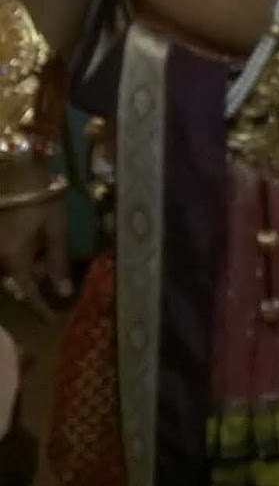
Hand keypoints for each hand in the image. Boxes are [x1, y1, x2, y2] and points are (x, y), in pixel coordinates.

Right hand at [0, 183, 71, 323]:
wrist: (12, 164)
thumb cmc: (40, 195)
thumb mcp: (56, 228)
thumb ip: (59, 262)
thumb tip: (64, 293)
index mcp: (14, 260)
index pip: (29, 293)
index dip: (42, 308)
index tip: (53, 321)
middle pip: (17, 280)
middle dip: (36, 280)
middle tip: (57, 273)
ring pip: (11, 267)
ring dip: (28, 265)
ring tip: (47, 251)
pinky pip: (6, 254)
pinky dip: (21, 254)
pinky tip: (34, 241)